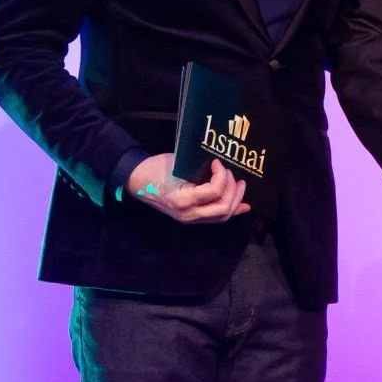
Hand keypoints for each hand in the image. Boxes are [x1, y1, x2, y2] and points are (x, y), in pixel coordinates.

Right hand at [126, 154, 250, 223]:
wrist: (137, 181)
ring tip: (240, 185)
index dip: (221, 175)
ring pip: (222, 216)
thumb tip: (222, 165)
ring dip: (235, 200)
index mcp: (182, 199)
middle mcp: (188, 214)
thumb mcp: (177, 164)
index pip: (214, 192)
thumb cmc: (156, 169)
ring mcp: (189, 218)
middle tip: (232, 174)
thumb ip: (200, 169)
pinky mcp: (191, 218)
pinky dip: (232, 211)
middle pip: (223, 208)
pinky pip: (215, 218)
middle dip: (233, 189)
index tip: (218, 162)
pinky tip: (244, 206)